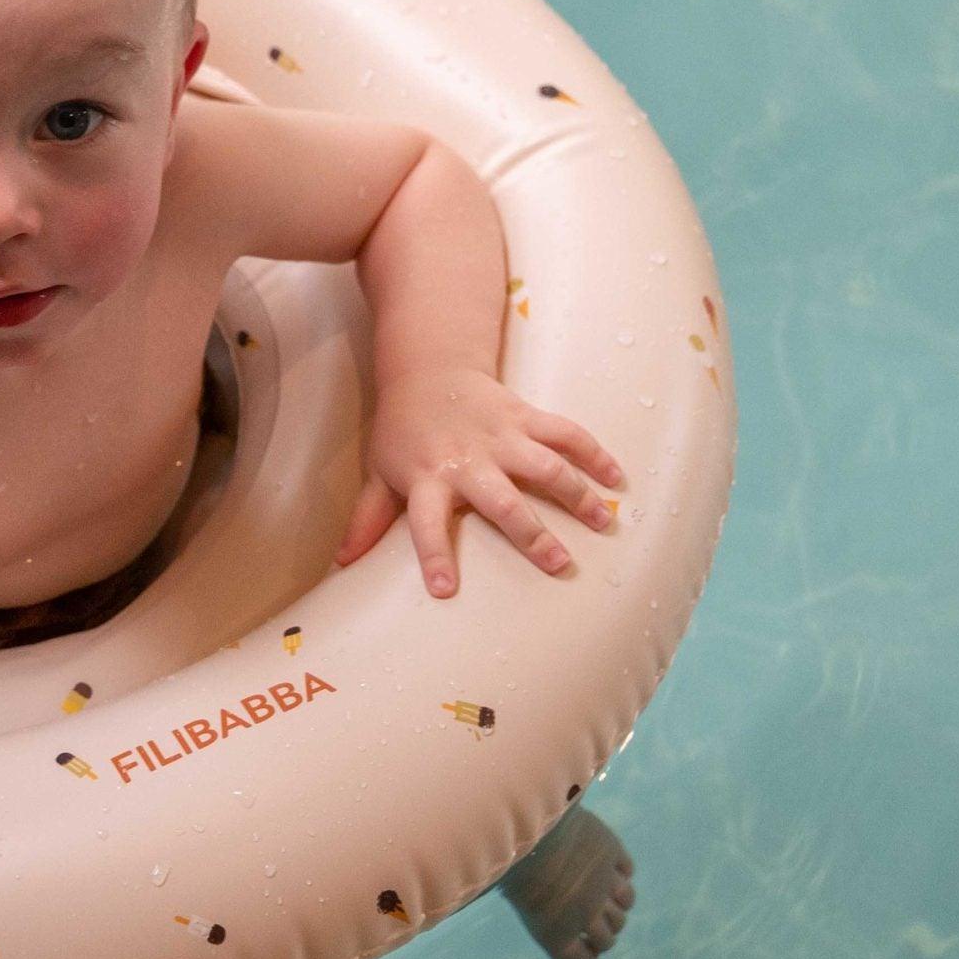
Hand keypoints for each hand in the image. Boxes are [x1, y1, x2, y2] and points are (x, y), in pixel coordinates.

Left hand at [335, 366, 623, 596]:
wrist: (427, 367)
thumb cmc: (403, 430)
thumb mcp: (381, 472)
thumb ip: (368, 519)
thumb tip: (342, 563)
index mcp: (427, 478)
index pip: (423, 523)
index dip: (434, 555)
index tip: (445, 591)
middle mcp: (466, 459)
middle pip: (501, 499)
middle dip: (530, 532)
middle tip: (558, 564)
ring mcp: (500, 435)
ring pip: (544, 465)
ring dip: (576, 494)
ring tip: (604, 522)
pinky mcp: (525, 416)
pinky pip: (565, 432)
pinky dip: (593, 452)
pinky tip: (617, 477)